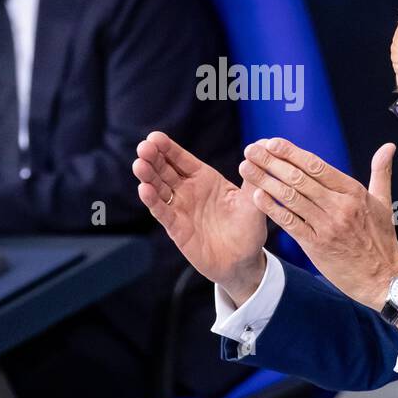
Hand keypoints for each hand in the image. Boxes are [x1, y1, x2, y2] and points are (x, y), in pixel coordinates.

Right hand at [133, 131, 267, 302]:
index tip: (155, 137)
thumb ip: (254, 178)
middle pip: (165, 170)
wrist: (243, 261)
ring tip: (139, 165)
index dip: (168, 148)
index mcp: (205, 178)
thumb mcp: (253, 201)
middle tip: (143, 147)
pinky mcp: (176, 228)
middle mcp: (188, 190)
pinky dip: (153, 201)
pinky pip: (162, 212)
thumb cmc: (248, 229)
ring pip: (159, 188)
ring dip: (148, 176)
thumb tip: (259, 148)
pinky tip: (144, 189)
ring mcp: (180, 208)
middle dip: (153, 158)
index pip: (181, 159)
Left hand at [239, 137, 397, 309]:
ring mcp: (326, 225)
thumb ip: (381, 172)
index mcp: (353, 191)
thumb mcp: (383, 203)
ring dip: (265, 180)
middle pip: (299, 177)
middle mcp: (339, 205)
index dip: (291, 152)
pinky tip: (256, 197)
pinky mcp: (316, 245)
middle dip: (271, 161)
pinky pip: (289, 223)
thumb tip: (388, 147)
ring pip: (290, 197)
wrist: (383, 278)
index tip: (271, 142)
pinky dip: (272, 209)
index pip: (316, 165)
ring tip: (246, 167)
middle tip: (250, 149)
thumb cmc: (381, 240)